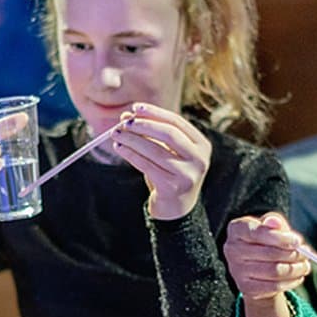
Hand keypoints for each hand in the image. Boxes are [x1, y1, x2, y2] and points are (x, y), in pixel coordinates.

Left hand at [110, 103, 210, 219]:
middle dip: (144, 125)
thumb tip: (126, 116)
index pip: (177, 122)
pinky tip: (120, 148)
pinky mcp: (172, 187)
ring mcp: (187, 174)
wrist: (176, 208)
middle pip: (169, 134)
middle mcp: (199, 159)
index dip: (155, 112)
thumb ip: (152, 133)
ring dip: (132, 140)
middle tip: (124, 122)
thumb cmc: (170, 173)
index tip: (135, 108)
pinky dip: (131, 154)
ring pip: (155, 150)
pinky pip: (147, 166)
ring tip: (116, 134)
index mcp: (201, 145)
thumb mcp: (167, 151)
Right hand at [223, 213, 309, 316]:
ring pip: (274, 271)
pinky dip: (291, 281)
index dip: (280, 238)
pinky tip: (298, 276)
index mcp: (236, 229)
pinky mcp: (245, 287)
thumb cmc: (265, 240)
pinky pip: (274, 286)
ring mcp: (236, 270)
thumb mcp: (270, 226)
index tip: (297, 240)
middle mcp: (232, 250)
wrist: (255, 265)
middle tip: (306, 253)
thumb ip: (274, 222)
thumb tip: (275, 223)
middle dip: (292, 254)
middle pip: (269, 254)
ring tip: (305, 265)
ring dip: (295, 269)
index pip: (257, 233)